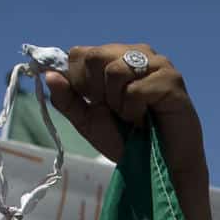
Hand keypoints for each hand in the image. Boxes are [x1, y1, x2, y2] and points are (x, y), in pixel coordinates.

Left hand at [45, 44, 206, 188]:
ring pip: (115, 70)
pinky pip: (135, 89)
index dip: (79, 81)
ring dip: (117, 103)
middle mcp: (136, 53)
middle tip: (114, 111)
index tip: (94, 103)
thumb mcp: (88, 120)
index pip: (79, 53)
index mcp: (115, 58)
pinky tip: (146, 120)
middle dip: (97, 91)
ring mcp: (156, 63)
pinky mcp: (171, 79)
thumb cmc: (127, 141)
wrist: (159, 166)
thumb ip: (68, 99)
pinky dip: (134, 112)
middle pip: (95, 56)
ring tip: (132, 116)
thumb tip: (48, 75)